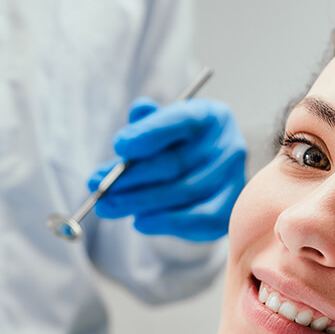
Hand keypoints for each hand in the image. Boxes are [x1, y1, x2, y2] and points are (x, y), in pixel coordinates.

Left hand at [88, 97, 246, 241]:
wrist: (208, 176)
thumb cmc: (177, 147)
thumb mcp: (162, 128)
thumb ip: (148, 122)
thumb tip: (139, 111)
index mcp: (210, 116)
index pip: (180, 120)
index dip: (149, 133)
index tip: (118, 146)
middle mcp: (229, 145)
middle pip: (177, 162)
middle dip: (133, 177)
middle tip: (100, 188)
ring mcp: (234, 178)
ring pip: (184, 192)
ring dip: (141, 202)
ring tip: (109, 206)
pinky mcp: (230, 209)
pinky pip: (199, 219)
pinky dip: (167, 222)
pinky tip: (140, 222)